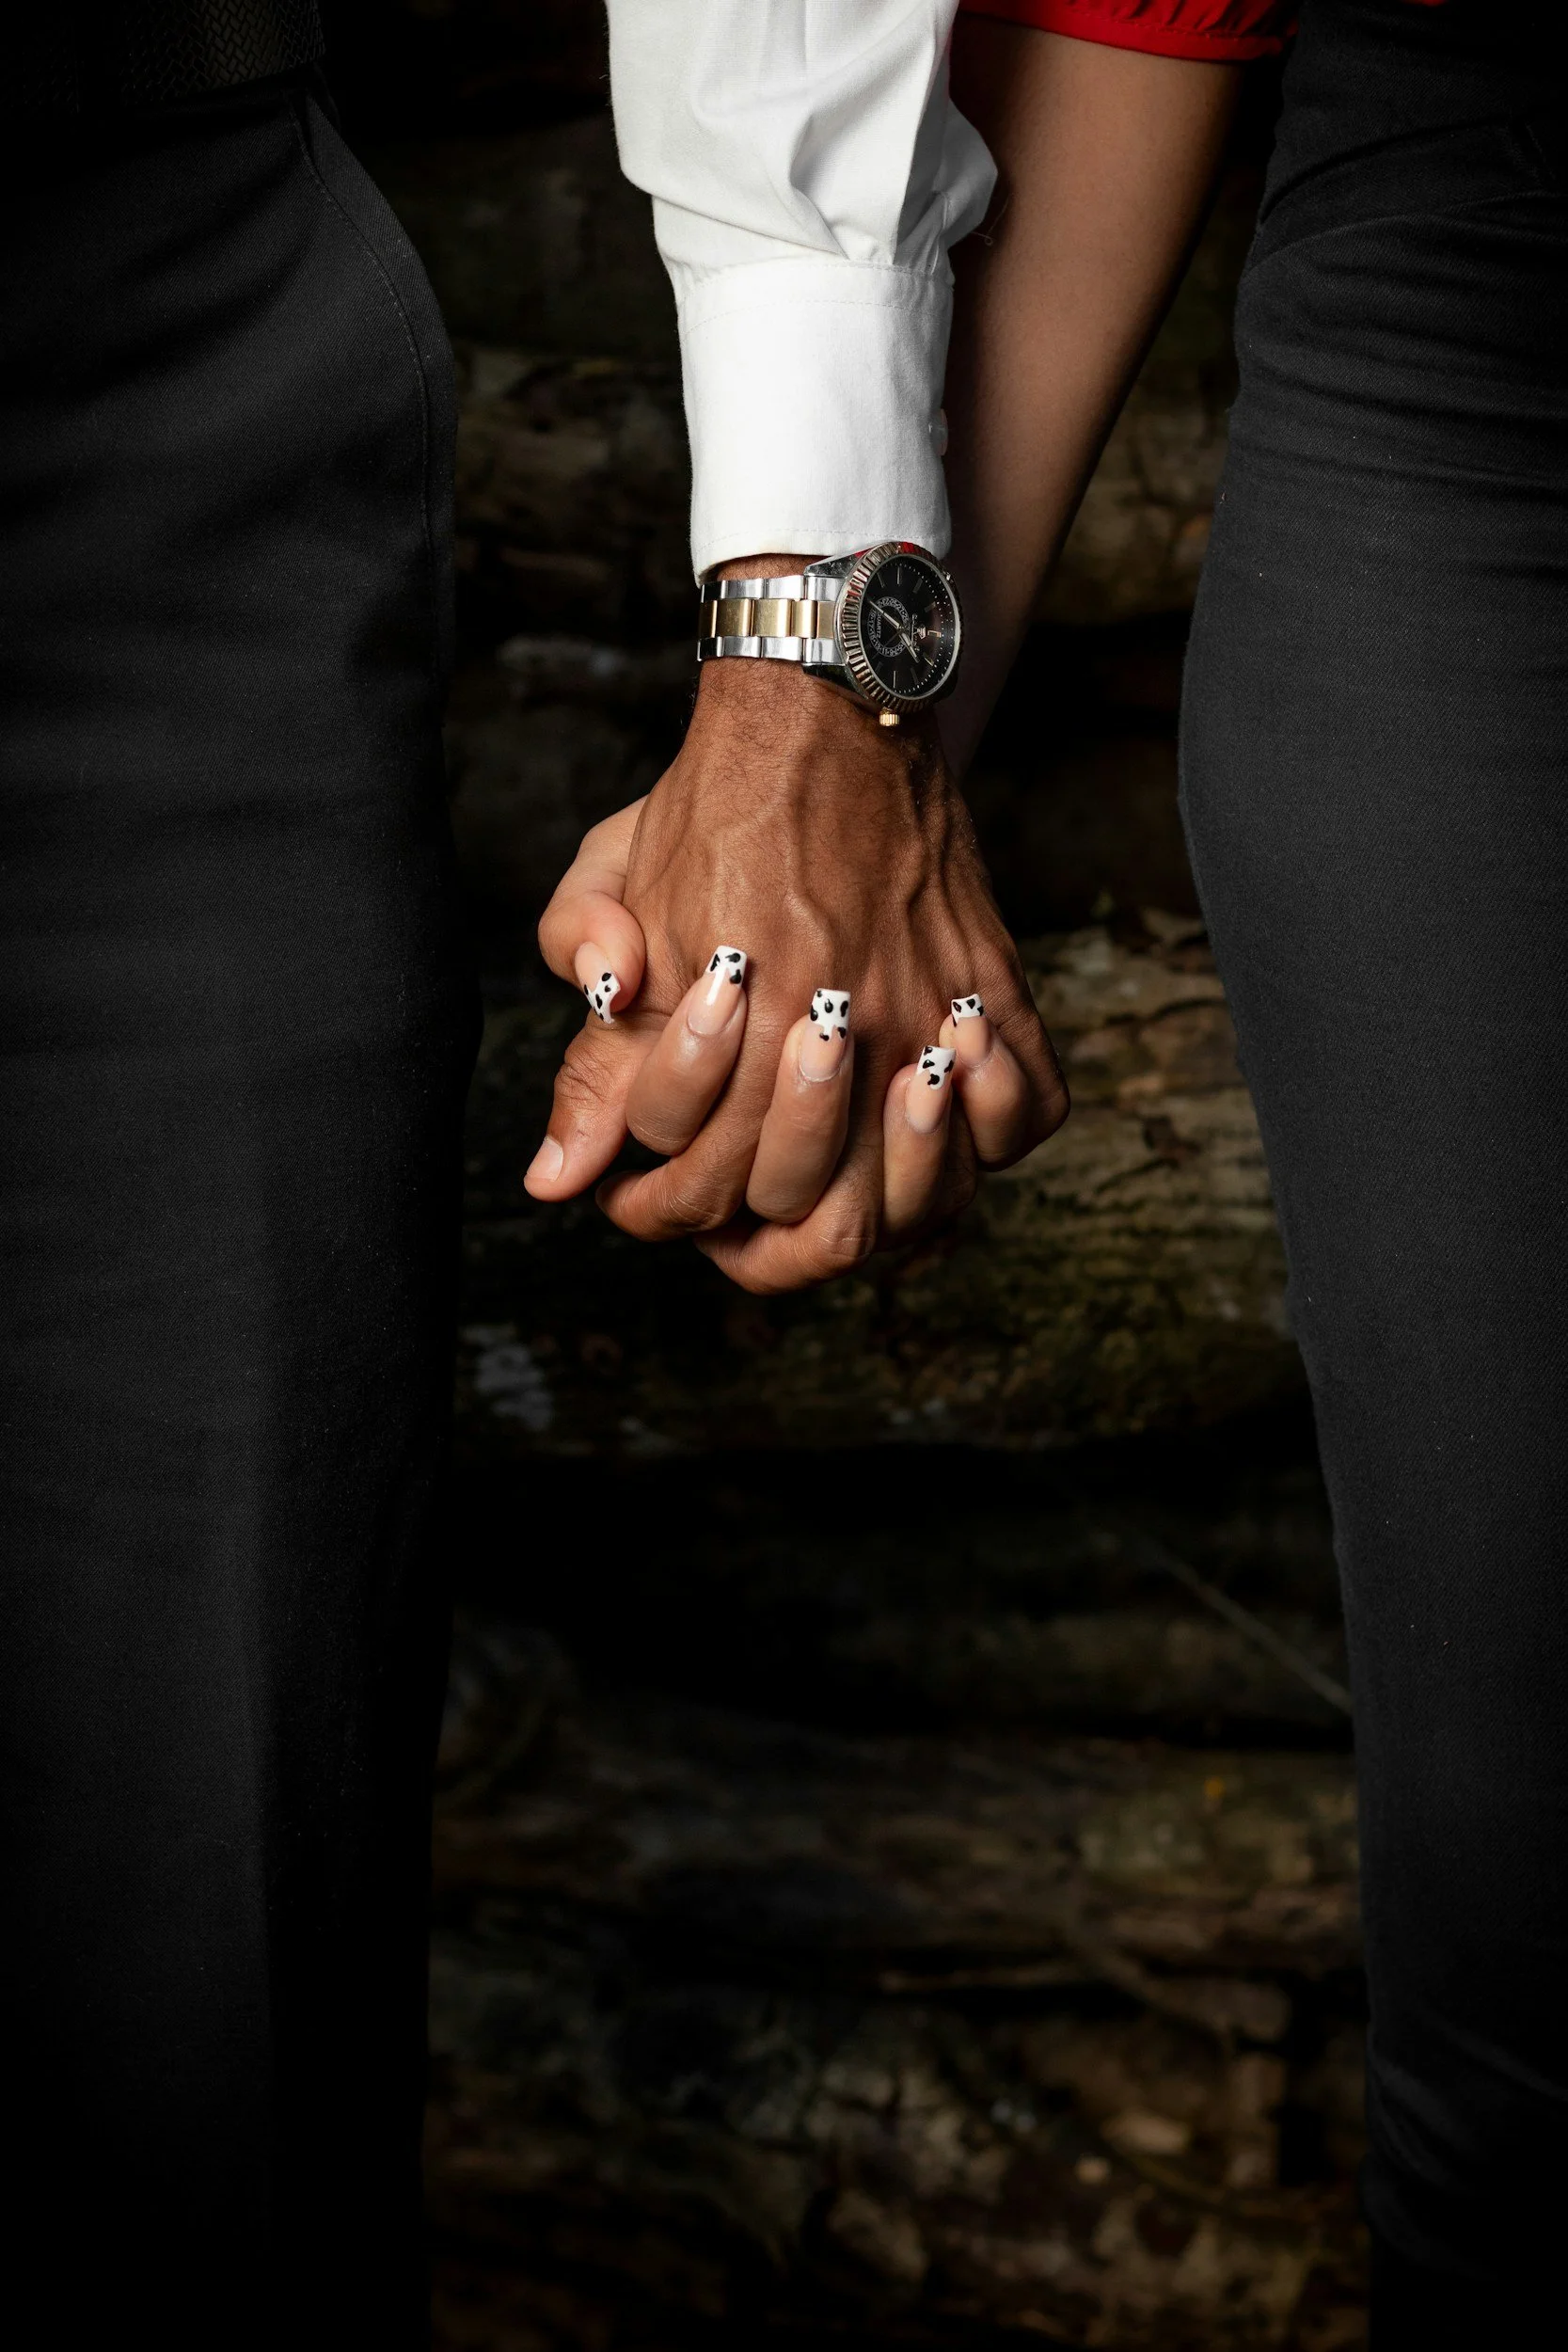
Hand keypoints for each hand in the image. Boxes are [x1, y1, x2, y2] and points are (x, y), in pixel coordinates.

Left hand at [527, 651, 1066, 1291]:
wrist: (818, 709)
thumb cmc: (705, 810)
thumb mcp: (606, 909)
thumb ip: (587, 1059)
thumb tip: (554, 1181)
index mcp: (744, 1018)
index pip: (699, 1185)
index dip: (656, 1204)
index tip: (646, 1183)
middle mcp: (846, 1028)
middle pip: (809, 1213)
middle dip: (747, 1217)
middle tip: (726, 1187)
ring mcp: (929, 1012)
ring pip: (921, 1196)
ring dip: (870, 1201)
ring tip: (826, 1170)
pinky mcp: (991, 985)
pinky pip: (1027, 1114)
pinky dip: (989, 1137)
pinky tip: (935, 1113)